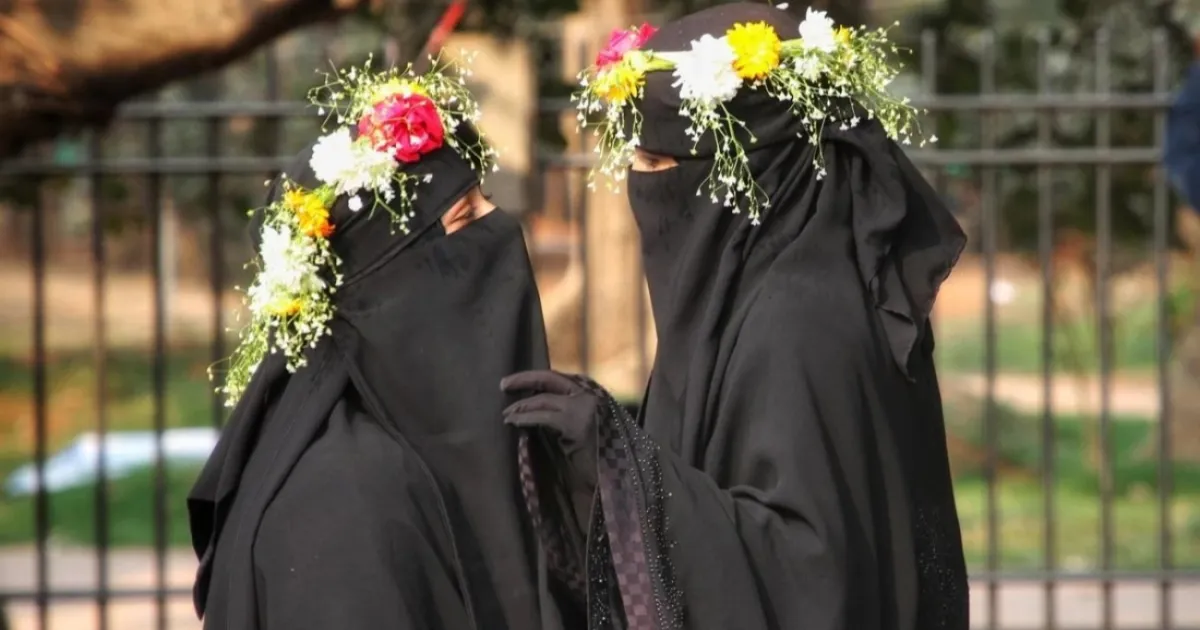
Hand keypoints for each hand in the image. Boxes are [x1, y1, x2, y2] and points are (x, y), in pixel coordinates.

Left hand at [500, 370, 598, 488]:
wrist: (613, 480)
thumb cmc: (595, 458)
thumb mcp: (578, 427)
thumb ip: (562, 412)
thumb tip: (532, 404)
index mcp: (592, 393)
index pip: (558, 377)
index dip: (534, 377)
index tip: (514, 381)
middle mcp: (591, 395)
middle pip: (550, 378)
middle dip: (523, 379)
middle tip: (502, 385)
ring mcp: (586, 407)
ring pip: (544, 399)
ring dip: (521, 406)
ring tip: (506, 415)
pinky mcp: (577, 424)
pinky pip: (544, 416)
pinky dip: (526, 417)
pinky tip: (514, 422)